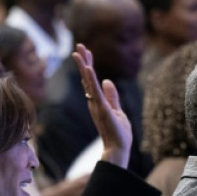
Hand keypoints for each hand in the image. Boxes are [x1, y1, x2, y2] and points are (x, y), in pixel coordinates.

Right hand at [71, 44, 131, 167]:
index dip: (88, 64)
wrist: (118, 150)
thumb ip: (112, 96)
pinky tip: (88, 69)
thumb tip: (108, 81)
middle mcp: (93, 102)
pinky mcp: (102, 109)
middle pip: (87, 78)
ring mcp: (96, 105)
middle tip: (78, 45)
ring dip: (83, 67)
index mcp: (97, 101)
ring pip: (88, 82)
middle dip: (83, 61)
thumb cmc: (118, 134)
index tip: (85, 51)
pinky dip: (91, 80)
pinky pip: (95, 92)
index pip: (91, 79)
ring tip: (78, 52)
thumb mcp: (117, 110)